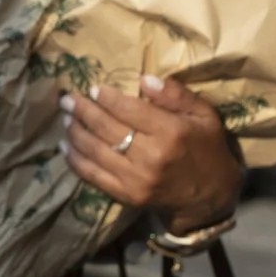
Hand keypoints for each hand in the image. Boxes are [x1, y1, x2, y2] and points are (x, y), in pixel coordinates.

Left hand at [62, 74, 242, 233]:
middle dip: (82, 110)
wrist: (210, 196)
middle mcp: (151, 155)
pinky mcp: (127, 195)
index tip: (91, 88)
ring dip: (75, 132)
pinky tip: (65, 147)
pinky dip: (75, 160)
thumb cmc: (206, 149)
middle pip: (106, 128)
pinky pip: (93, 176)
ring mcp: (136, 178)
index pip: (129, 110)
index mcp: (171, 132)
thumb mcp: (204, 115)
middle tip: (67, 99)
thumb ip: (176, 95)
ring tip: (65, 117)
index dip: (106, 97)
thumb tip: (144, 79)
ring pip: (95, 150)